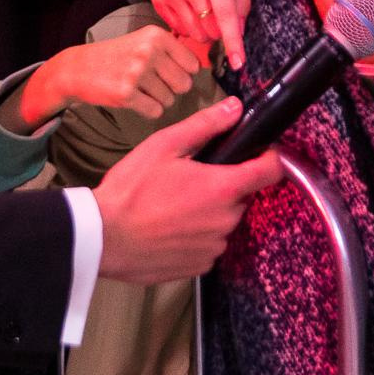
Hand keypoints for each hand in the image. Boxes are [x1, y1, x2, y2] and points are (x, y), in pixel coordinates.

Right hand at [16, 27, 207, 128]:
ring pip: (170, 100)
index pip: (193, 64)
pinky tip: (134, 99)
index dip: (183, 72)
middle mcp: (149, 51)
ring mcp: (137, 72)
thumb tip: (203, 65)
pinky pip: (155, 111)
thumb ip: (172, 49)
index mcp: (157, 36)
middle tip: (152, 83)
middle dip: (172, 88)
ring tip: (139, 89)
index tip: (167, 72)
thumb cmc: (116, 56)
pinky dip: (148, 110)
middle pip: (184, 84)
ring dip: (158, 99)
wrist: (78, 68)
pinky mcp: (126, 94)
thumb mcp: (144, 41)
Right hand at [94, 97, 282, 284]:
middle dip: (223, 186)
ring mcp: (214, 246)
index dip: (269, 158)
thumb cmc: (130, 190)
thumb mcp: (164, 146)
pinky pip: (208, 245)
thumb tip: (235, 108)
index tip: (259, 153)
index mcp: (223, 188)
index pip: (271, 171)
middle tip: (189, 180)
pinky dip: (195, 236)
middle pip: (241, 197)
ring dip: (208, 213)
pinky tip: (169, 228)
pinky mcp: (200, 266)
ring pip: (223, 222)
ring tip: (173, 206)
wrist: (103, 237)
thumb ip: (205, 125)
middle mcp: (226, 221)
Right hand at [151, 0, 251, 67]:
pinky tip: (190, 8)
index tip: (238, 62)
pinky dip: (187, 25)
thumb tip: (239, 29)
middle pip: (209, 29)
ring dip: (204, 30)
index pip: (226, 16)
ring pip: (192, 31)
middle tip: (221, 16)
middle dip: (220, 32)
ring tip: (205, 10)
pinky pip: (175, 26)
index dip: (234, 43)